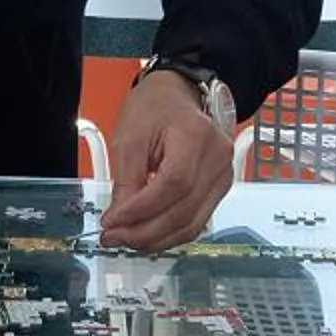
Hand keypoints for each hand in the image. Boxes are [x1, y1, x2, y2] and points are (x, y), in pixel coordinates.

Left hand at [100, 72, 234, 249]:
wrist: (177, 96)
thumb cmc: (154, 108)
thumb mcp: (129, 137)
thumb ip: (125, 180)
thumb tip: (119, 220)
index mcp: (196, 136)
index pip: (173, 185)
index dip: (141, 210)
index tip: (112, 221)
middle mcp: (218, 159)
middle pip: (184, 211)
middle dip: (145, 232)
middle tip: (113, 237)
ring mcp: (223, 176)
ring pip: (192, 224)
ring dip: (156, 239)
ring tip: (126, 239)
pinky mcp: (218, 189)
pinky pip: (196, 221)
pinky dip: (169, 233)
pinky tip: (146, 233)